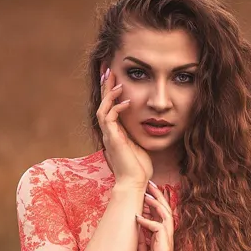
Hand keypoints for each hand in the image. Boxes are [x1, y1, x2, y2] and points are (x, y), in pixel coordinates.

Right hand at [96, 66, 151, 187]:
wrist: (134, 183)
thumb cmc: (140, 168)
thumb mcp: (141, 144)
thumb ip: (139, 132)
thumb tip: (148, 122)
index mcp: (114, 131)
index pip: (109, 106)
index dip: (110, 90)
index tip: (113, 75)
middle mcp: (109, 132)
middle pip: (102, 103)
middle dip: (105, 85)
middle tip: (107, 68)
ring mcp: (109, 135)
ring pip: (103, 108)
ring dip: (110, 94)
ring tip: (118, 81)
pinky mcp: (112, 139)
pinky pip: (110, 118)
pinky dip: (118, 108)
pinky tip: (128, 101)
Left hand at [134, 181, 179, 250]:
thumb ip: (139, 243)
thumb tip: (132, 229)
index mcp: (159, 238)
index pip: (157, 215)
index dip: (151, 204)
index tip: (142, 193)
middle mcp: (164, 237)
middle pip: (164, 211)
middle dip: (157, 196)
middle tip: (149, 183)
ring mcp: (166, 241)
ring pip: (165, 216)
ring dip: (155, 204)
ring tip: (147, 194)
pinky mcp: (165, 248)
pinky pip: (159, 229)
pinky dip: (148, 222)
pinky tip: (138, 218)